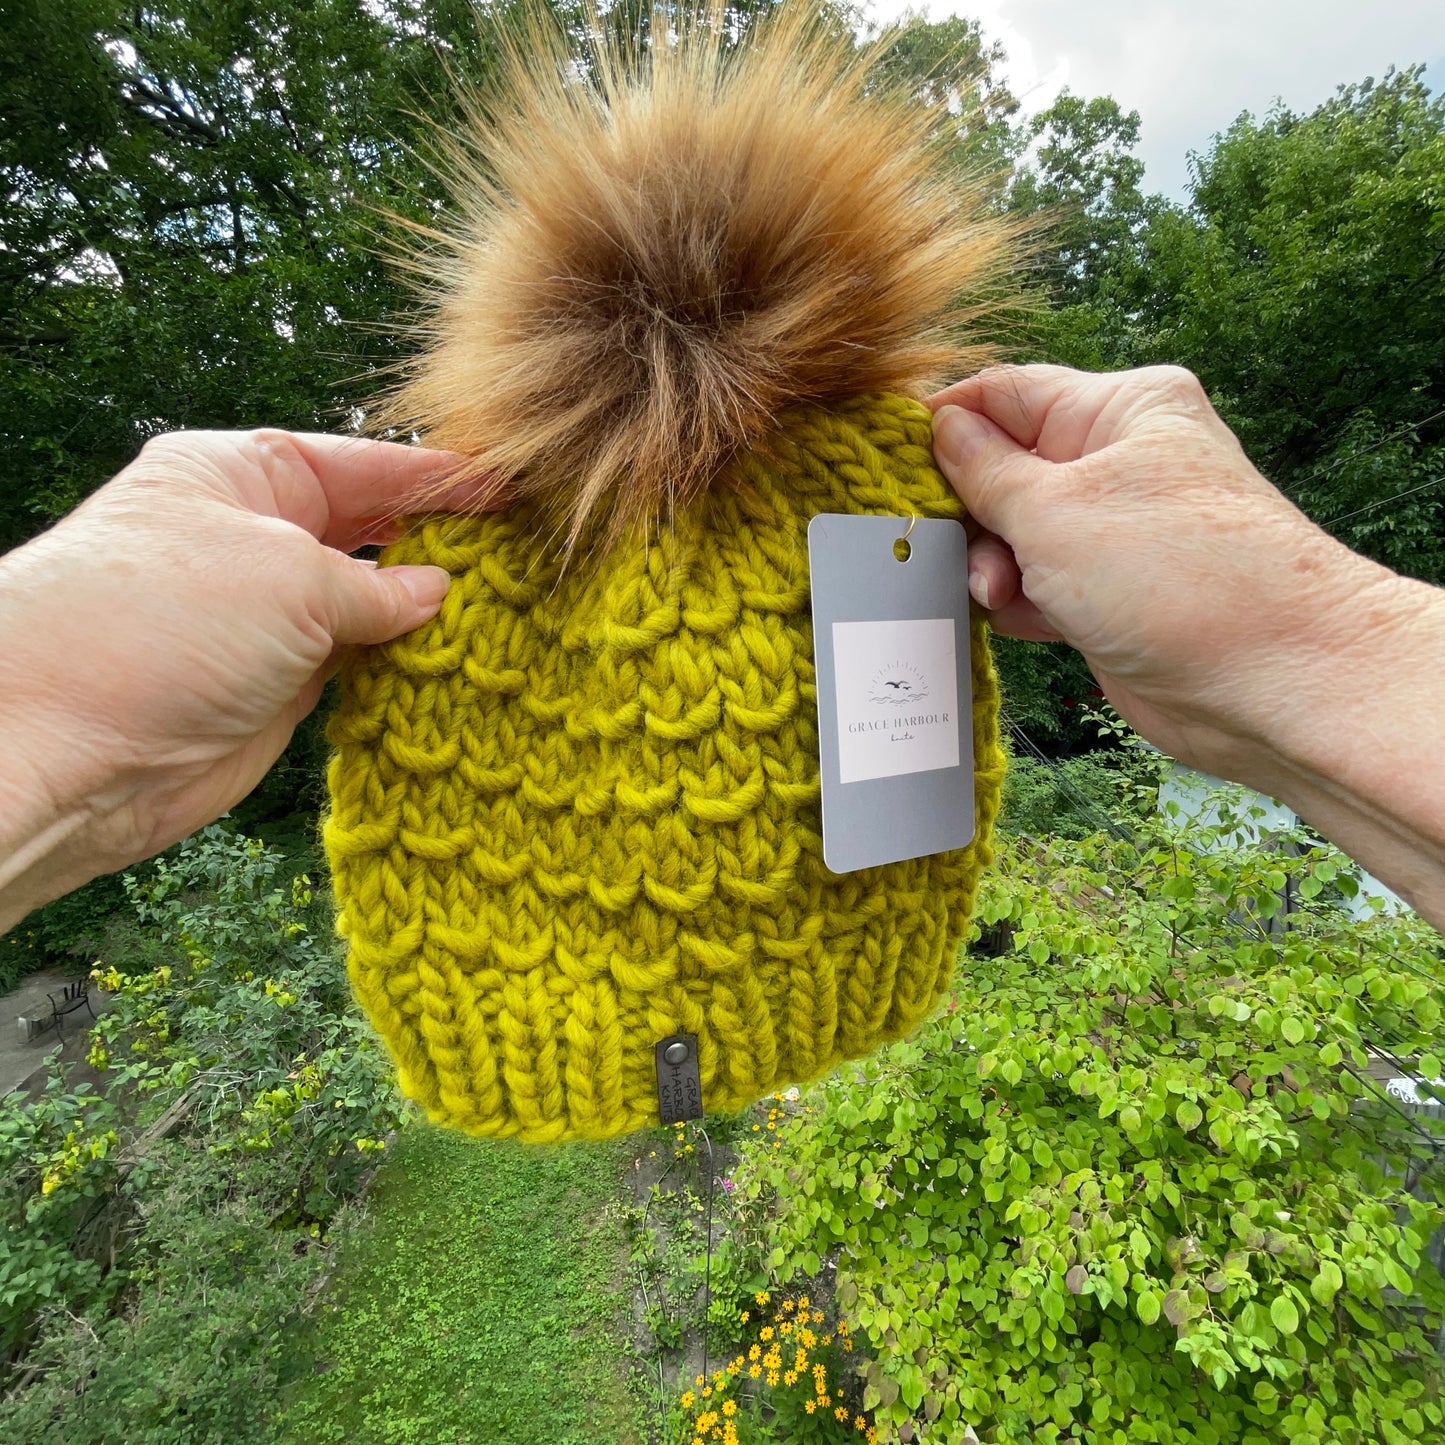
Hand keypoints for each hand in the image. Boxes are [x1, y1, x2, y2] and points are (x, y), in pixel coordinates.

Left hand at [0, 430, 497, 920]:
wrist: (69, 747)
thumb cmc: (155, 624)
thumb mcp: (286, 575)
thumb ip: (375, 584)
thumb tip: (436, 591)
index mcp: (241, 475)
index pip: (363, 463)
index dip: (440, 475)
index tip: (513, 487)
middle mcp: (255, 539)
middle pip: (372, 527)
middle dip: (444, 538)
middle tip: (527, 548)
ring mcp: (266, 616)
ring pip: (371, 601)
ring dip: (431, 607)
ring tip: (511, 604)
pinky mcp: (279, 685)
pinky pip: (360, 662)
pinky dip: (406, 662)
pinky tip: (459, 656)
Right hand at [928, 364, 1393, 779]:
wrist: (1272, 683)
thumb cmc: (1177, 575)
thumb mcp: (1055, 509)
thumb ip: (984, 470)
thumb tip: (939, 427)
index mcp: (1120, 408)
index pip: (1006, 392)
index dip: (943, 422)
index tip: (884, 457)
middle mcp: (1121, 461)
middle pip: (1004, 467)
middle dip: (966, 510)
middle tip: (939, 546)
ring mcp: (1117, 532)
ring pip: (1016, 533)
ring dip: (991, 565)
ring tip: (998, 595)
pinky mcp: (1113, 594)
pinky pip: (1040, 584)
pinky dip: (1018, 600)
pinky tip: (1011, 618)